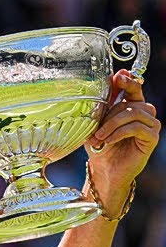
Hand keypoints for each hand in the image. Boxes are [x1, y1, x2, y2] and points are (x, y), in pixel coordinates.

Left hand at [86, 70, 159, 213]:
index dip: (127, 82)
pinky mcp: (152, 137)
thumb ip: (105, 103)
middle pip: (129, 103)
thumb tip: (114, 76)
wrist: (104, 170)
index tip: (118, 78)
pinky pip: (136, 127)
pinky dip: (119, 133)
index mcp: (132, 107)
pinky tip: (108, 141)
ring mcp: (151, 125)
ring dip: (112, 125)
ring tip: (99, 138)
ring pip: (133, 113)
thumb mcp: (97, 123)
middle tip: (94, 132)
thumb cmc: (100, 146)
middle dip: (108, 116)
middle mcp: (144, 114)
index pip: (134, 89)